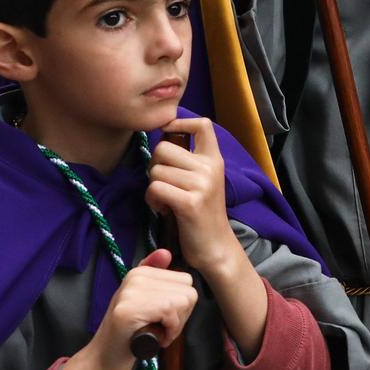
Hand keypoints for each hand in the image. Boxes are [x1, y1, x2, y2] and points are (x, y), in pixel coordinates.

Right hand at [63, 250, 197, 369]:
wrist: (102, 361)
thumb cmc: (128, 336)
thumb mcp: (143, 303)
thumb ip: (154, 278)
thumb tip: (165, 252)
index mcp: (139, 272)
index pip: (185, 281)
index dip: (181, 306)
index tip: (164, 319)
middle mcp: (135, 277)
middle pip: (188, 290)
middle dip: (181, 315)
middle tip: (160, 328)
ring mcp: (130, 292)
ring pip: (183, 300)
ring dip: (176, 325)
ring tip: (155, 333)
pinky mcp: (128, 309)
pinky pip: (171, 311)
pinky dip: (170, 331)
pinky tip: (154, 339)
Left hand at [145, 117, 239, 275]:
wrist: (216, 247)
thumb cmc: (202, 214)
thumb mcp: (203, 181)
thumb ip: (189, 161)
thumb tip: (161, 138)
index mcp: (215, 160)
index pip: (202, 124)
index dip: (179, 122)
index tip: (167, 133)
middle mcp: (210, 168)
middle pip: (163, 148)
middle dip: (155, 166)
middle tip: (165, 184)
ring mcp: (201, 185)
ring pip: (156, 170)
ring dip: (153, 187)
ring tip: (166, 201)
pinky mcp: (190, 202)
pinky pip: (155, 188)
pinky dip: (153, 200)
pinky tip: (163, 209)